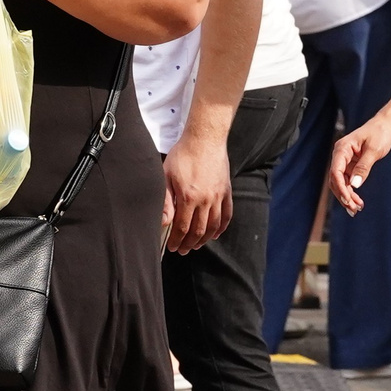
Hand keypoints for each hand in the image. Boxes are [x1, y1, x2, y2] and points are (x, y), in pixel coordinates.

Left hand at [163, 132, 234, 255]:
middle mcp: (206, 200)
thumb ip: (165, 201)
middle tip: (182, 251)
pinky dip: (221, 227)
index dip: (177, 241)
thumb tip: (163, 222)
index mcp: (189, 197)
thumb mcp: (166, 176)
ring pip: (213, 226)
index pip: (182, 228)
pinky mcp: (227, 191)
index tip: (172, 248)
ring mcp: (218, 196)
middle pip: (198, 231)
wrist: (205, 139)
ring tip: (196, 245)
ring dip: (204, 240)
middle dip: (189, 244)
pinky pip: (227, 214)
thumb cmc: (182, 156)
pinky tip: (215, 234)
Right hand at [329, 118, 390, 214]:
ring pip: (341, 183)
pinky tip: (357, 201)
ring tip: (356, 208)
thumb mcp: (374, 150)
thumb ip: (364, 167)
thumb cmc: (379, 133)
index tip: (348, 200)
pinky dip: (352, 191)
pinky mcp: (351, 165)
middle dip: (343, 195)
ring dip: (347, 196)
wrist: (384, 126)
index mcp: (342, 149)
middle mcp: (340, 155)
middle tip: (353, 209)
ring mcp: (345, 161)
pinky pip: (348, 181)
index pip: (335, 171)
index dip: (340, 187)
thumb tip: (355, 184)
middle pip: (336, 180)